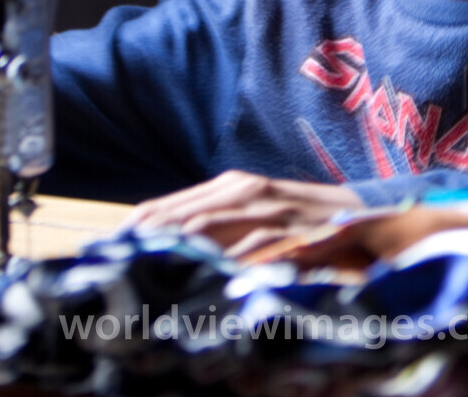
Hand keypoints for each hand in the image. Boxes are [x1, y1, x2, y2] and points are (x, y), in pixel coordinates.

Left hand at [125, 170, 362, 257]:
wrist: (363, 213)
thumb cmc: (302, 218)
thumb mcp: (254, 215)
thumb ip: (218, 228)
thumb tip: (169, 248)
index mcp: (228, 187)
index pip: (164, 207)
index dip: (132, 230)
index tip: (104, 252)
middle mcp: (242, 190)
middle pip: (175, 217)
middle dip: (141, 242)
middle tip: (111, 266)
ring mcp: (265, 208)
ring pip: (204, 230)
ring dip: (170, 252)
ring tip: (141, 272)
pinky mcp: (288, 229)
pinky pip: (247, 248)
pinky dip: (221, 264)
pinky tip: (200, 280)